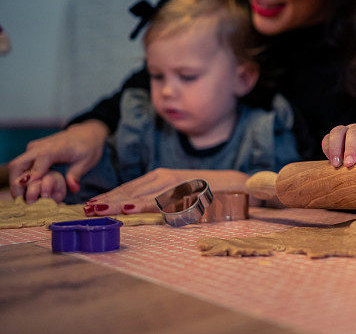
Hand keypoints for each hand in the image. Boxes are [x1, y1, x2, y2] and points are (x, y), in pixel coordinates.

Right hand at [9, 120, 108, 198]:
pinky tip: (29, 190)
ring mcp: (33, 148)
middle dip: (17, 185)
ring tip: (26, 198)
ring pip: (16, 166)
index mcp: (54, 148)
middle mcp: (39, 147)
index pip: (37, 163)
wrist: (85, 133)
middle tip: (24, 202)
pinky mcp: (32, 151)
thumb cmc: (87, 148)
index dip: (33, 180)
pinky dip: (21, 178)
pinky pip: (21, 165)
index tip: (32, 197)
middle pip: (17, 165)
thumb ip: (76, 175)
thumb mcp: (86, 162)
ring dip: (17, 183)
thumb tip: (73, 188)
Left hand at [84, 168, 247, 215]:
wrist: (238, 185)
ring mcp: (176, 183)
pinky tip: (129, 207)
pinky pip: (161, 201)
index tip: (90, 206)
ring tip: (99, 209)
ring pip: (142, 195)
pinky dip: (143, 205)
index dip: (109, 196)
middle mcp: (166, 177)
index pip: (130, 187)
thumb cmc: (208, 192)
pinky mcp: (186, 192)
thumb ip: (161, 199)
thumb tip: (136, 208)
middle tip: (85, 210)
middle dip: (107, 200)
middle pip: (131, 189)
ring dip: (118, 202)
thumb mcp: (180, 193)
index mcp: (162, 177)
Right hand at [322, 123, 355, 167]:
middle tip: (349, 164)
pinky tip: (330, 160)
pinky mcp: (334, 137)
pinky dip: (327, 148)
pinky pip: (327, 138)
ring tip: (336, 164)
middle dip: (351, 148)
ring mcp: (345, 131)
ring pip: (338, 132)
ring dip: (335, 148)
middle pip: (354, 132)